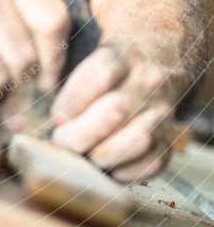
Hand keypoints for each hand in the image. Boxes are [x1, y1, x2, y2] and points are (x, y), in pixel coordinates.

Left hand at [50, 42, 175, 181]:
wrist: (152, 69)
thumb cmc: (104, 74)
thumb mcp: (89, 61)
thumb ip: (71, 86)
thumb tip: (56, 123)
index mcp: (126, 55)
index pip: (102, 73)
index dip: (74, 99)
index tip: (56, 117)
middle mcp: (151, 81)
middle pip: (116, 110)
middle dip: (81, 133)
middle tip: (62, 142)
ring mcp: (164, 111)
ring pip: (138, 139)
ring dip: (103, 155)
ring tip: (84, 156)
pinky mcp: (170, 140)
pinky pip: (152, 163)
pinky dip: (125, 171)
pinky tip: (106, 167)